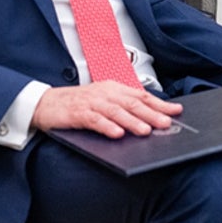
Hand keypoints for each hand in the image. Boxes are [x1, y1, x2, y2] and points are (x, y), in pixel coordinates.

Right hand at [32, 81, 181, 138]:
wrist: (45, 103)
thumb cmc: (77, 103)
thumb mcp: (104, 101)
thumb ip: (124, 108)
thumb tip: (150, 119)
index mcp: (114, 89)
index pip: (142, 96)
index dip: (160, 104)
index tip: (177, 111)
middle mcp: (105, 93)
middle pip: (133, 103)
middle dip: (152, 114)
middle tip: (167, 123)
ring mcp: (91, 102)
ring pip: (116, 111)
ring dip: (132, 121)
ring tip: (146, 131)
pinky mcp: (78, 113)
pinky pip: (95, 120)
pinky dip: (107, 127)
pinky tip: (117, 134)